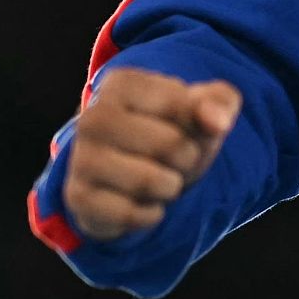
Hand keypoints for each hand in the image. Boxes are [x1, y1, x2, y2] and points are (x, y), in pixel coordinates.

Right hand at [63, 68, 241, 242]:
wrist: (134, 175)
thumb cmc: (174, 132)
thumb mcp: (205, 109)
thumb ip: (220, 102)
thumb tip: (216, 122)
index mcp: (122, 84)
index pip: (182, 107)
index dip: (201, 125)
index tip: (187, 126)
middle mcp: (92, 116)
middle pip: (169, 145)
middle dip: (187, 159)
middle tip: (176, 159)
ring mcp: (80, 158)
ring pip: (149, 182)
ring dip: (170, 188)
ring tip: (160, 178)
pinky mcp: (78, 197)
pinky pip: (131, 214)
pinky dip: (149, 214)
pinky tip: (141, 201)